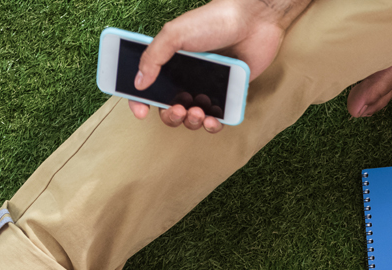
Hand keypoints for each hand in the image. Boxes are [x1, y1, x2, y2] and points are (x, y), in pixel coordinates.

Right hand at [128, 0, 310, 131]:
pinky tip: (212, 120)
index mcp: (169, 62)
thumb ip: (153, 57)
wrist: (252, 22)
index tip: (142, 112)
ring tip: (198, 112)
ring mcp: (207, 87)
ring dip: (191, 121)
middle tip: (178, 110)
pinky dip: (212, 125)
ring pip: (192, 117)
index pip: (147, 87)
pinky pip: (216, 118)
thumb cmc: (213, 21)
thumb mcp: (175, 34)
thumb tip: (138, 83)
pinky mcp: (228, 95)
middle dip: (170, 116)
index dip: (140, 102)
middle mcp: (186, 77)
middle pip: (169, 108)